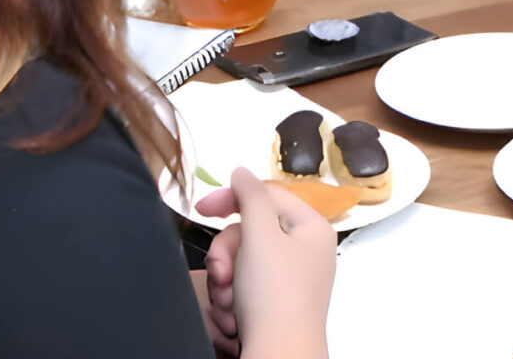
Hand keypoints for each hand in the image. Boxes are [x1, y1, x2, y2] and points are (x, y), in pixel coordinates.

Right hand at [195, 168, 334, 358]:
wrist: (278, 354)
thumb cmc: (275, 296)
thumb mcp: (261, 235)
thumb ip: (250, 196)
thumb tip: (242, 172)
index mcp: (311, 227)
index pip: (266, 195)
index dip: (232, 197)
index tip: (202, 208)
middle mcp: (304, 250)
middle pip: (249, 230)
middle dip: (227, 254)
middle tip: (222, 273)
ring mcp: (289, 277)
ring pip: (241, 260)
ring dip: (226, 279)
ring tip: (229, 301)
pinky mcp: (273, 300)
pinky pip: (244, 285)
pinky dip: (232, 298)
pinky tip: (233, 315)